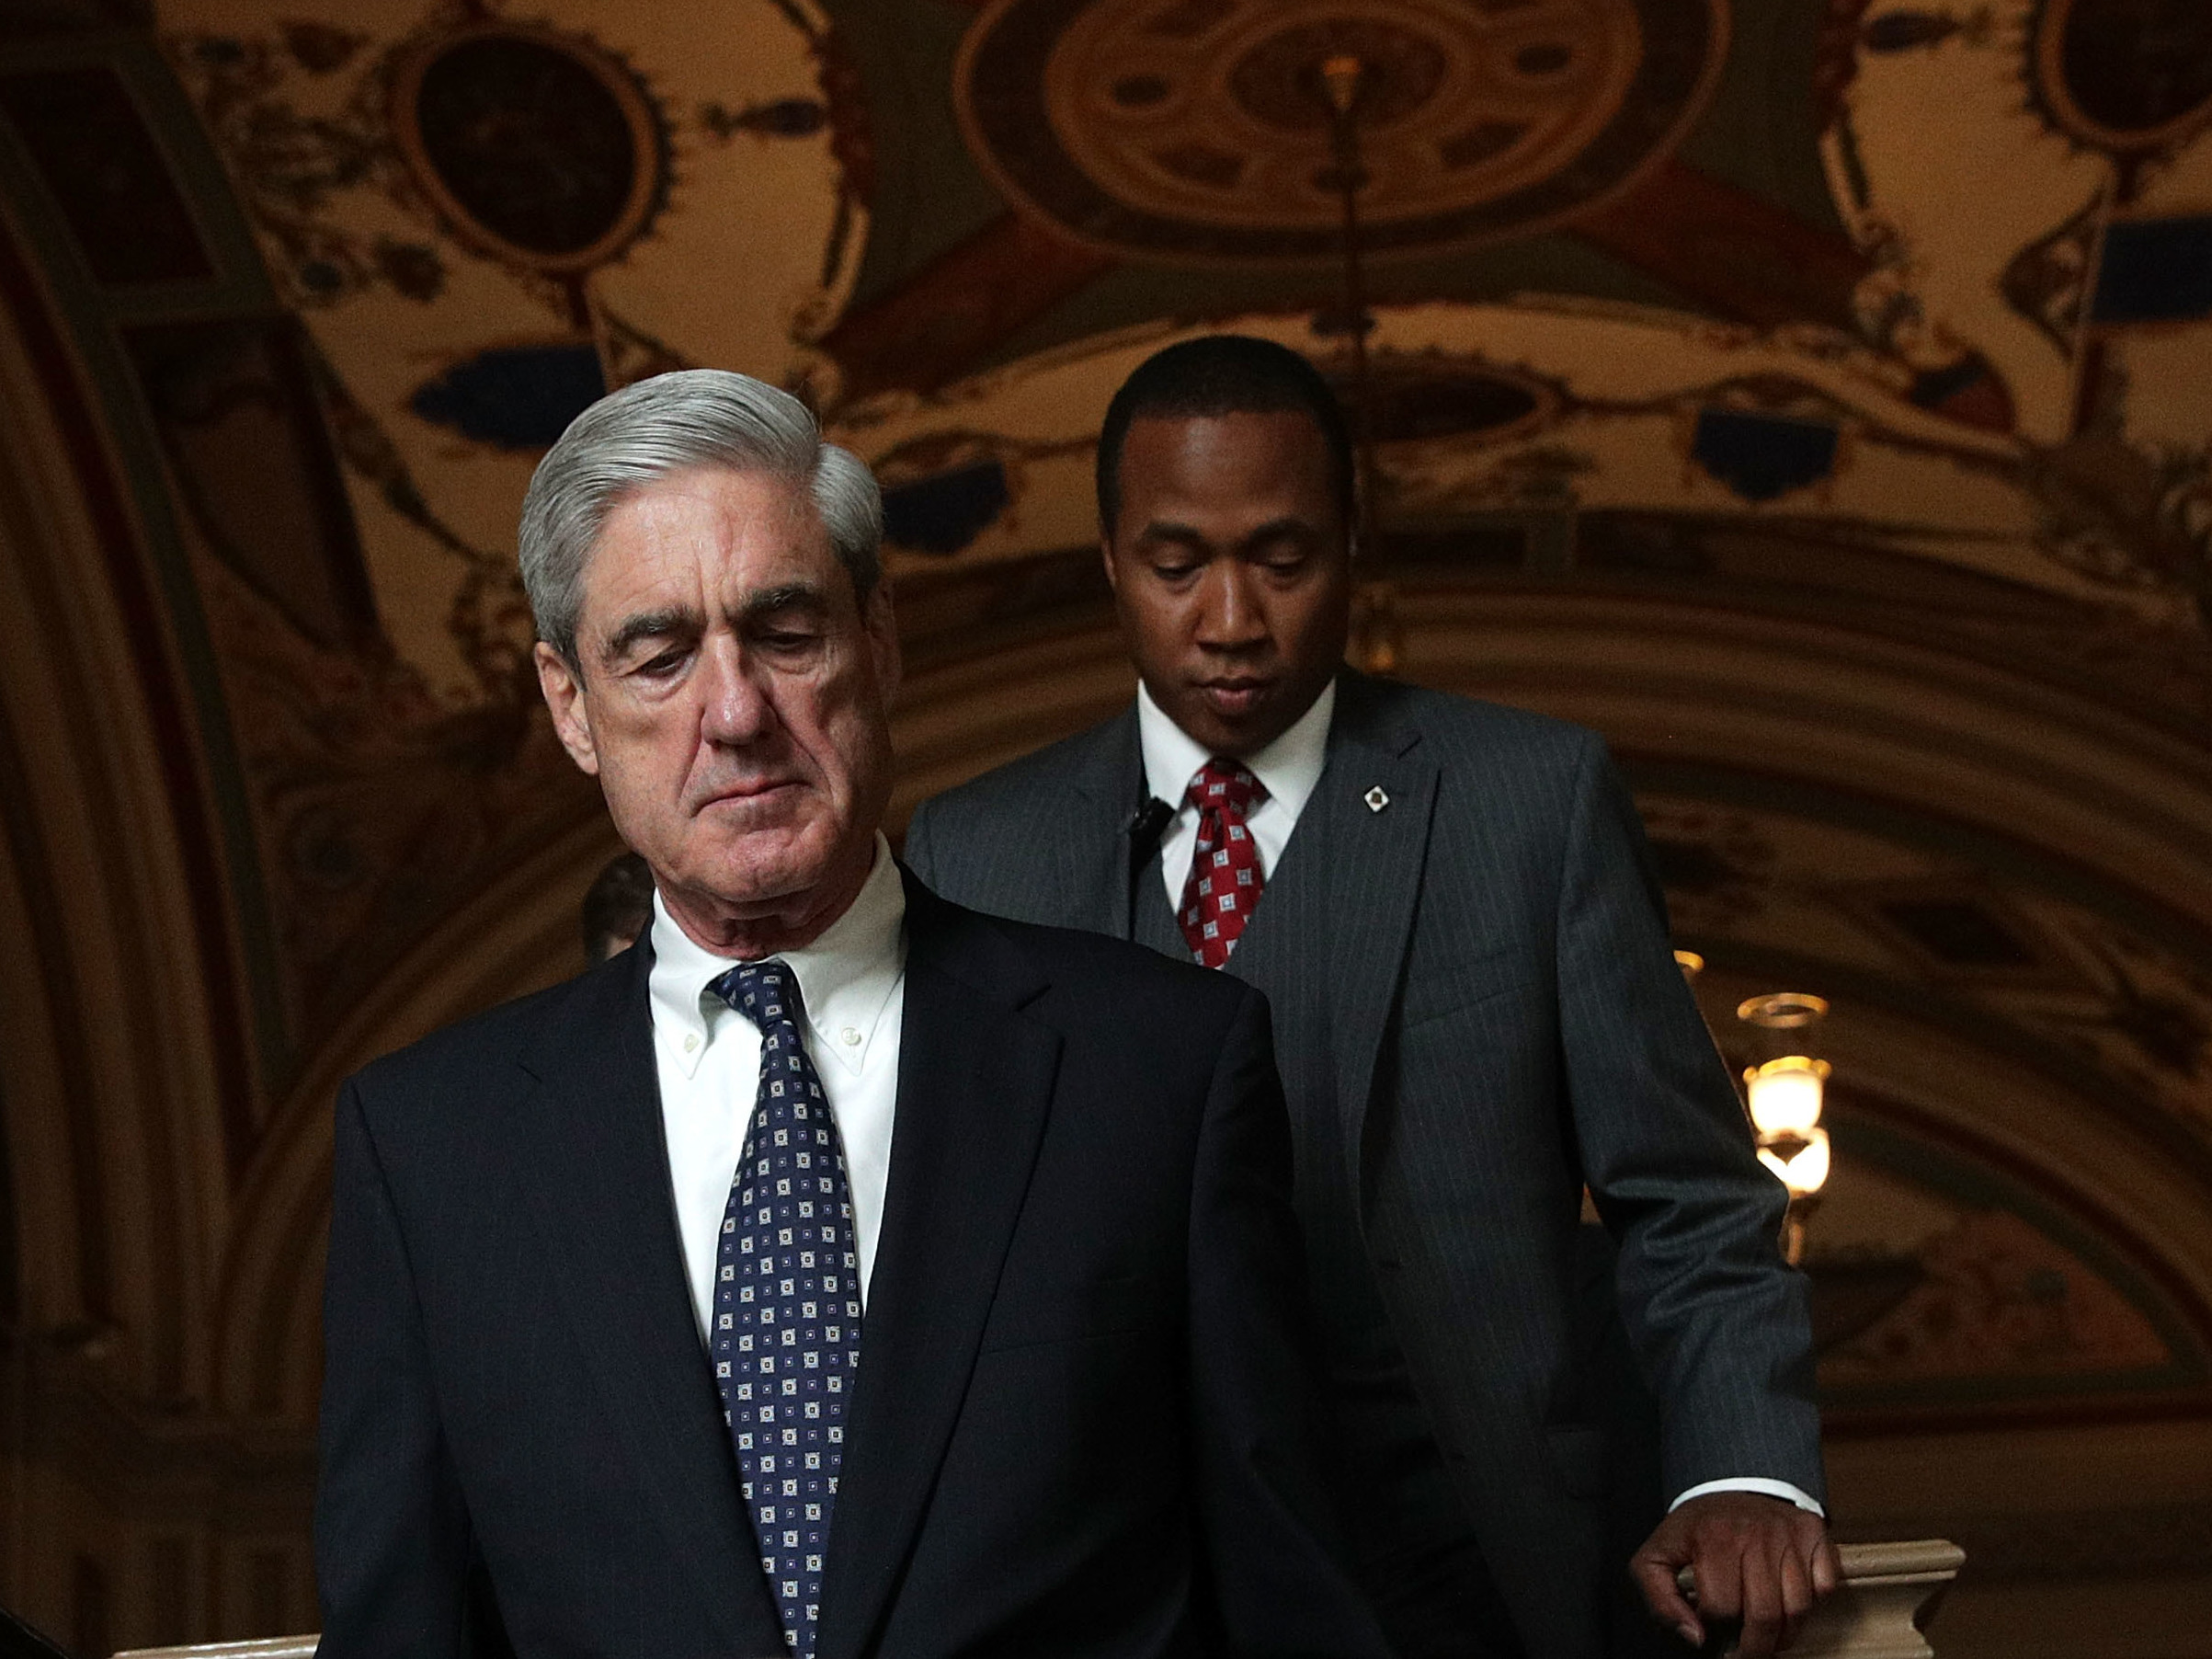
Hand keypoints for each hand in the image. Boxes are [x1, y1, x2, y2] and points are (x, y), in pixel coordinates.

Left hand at [1631, 1492, 1840, 1655]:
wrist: (1730, 1482)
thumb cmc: (1697, 1528)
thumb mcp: (1658, 1556)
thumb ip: (1661, 1600)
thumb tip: (1696, 1638)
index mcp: (1713, 1539)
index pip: (1722, 1610)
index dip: (1716, 1635)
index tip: (1714, 1641)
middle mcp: (1755, 1534)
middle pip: (1764, 1616)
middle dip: (1755, 1648)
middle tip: (1745, 1652)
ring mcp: (1789, 1533)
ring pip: (1798, 1609)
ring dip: (1784, 1634)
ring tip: (1766, 1635)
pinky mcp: (1814, 1533)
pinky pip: (1825, 1587)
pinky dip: (1812, 1605)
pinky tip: (1788, 1602)